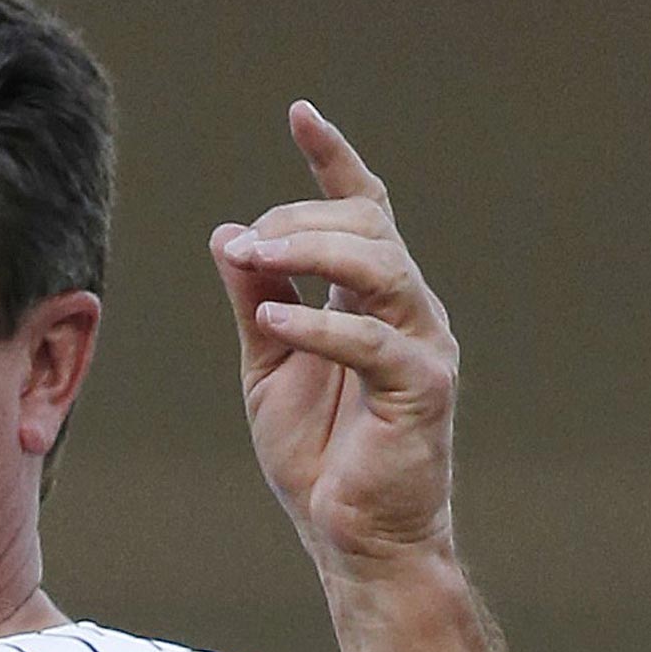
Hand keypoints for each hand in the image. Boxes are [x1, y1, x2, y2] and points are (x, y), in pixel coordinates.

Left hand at [211, 101, 459, 579]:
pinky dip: (321, 323)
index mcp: (372, 299)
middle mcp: (407, 310)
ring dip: (311, 253)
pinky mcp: (422, 390)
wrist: (351, 538)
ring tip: (251, 259)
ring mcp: (422, 346)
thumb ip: (253, 300)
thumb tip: (228, 235)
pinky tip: (272, 316)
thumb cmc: (317, 455)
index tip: (300, 114)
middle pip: (366, 228)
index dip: (333, 161)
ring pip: (380, 267)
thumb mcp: (267, 366)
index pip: (363, 211)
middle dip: (298, 221)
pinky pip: (374, 340)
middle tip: (242, 244)